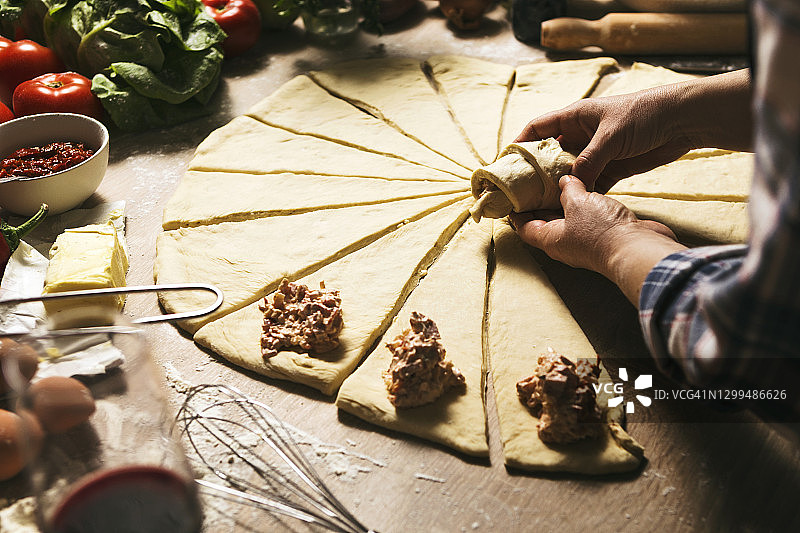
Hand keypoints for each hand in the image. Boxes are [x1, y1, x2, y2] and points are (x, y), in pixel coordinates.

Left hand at [510, 176, 685, 304]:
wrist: (637, 247)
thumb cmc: (601, 230)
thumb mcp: (578, 202)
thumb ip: (568, 190)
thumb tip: (564, 181)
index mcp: (550, 239)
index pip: (523, 226)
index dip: (516, 212)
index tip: (511, 196)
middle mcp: (564, 242)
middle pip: (544, 222)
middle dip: (539, 203)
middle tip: (534, 180)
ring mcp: (584, 240)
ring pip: (568, 219)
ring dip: (564, 201)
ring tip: (559, 179)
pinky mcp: (603, 235)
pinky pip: (587, 218)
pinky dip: (584, 204)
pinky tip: (587, 187)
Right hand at [515, 70, 752, 192]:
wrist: (681, 121)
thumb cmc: (644, 115)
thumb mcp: (611, 136)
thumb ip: (589, 161)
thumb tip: (571, 186)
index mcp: (575, 117)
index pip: (538, 128)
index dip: (520, 143)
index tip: (506, 162)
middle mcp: (581, 135)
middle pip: (550, 154)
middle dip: (536, 172)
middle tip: (521, 192)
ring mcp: (596, 152)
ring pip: (569, 172)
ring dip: (558, 187)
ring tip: (541, 205)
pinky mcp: (611, 167)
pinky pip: (589, 184)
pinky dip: (580, 195)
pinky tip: (570, 209)